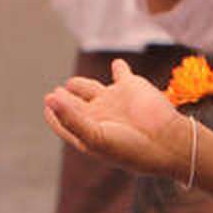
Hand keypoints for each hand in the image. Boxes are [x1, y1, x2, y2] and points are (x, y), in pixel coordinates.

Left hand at [42, 59, 191, 178]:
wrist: (165, 140)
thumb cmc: (129, 147)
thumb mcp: (95, 137)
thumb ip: (70, 118)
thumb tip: (49, 99)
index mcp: (89, 131)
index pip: (65, 121)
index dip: (54, 114)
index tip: (46, 104)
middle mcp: (100, 116)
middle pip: (75, 104)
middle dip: (65, 98)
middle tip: (54, 93)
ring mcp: (114, 100)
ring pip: (92, 88)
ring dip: (80, 85)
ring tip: (71, 84)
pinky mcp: (130, 86)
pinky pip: (121, 72)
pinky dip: (119, 68)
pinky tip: (117, 65)